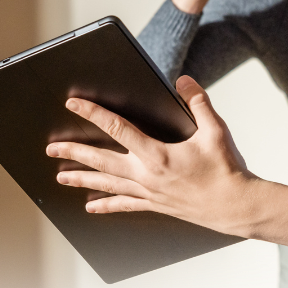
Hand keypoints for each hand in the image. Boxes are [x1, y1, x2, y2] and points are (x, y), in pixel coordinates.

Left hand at [44, 75, 259, 236]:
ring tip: (59, 176)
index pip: (117, 128)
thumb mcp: (215, 130)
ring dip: (82, 179)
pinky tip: (89, 207)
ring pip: (107, 184)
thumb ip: (198, 102)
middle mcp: (147, 175)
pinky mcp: (156, 205)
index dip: (93, 114)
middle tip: (51, 148)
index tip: (74, 104)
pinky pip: (124, 205)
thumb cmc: (227, 169)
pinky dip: (105, 205)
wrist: (237, 206)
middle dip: (74, 152)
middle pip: (101, 160)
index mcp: (158, 154)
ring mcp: (149, 193)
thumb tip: (183, 80)